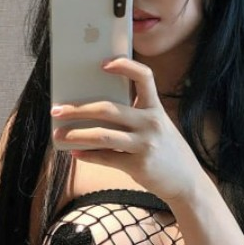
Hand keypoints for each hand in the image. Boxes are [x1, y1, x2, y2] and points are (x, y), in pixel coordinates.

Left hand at [50, 57, 205, 203]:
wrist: (187, 182)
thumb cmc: (164, 149)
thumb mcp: (156, 126)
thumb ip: (133, 116)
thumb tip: (91, 111)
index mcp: (156, 108)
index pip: (144, 77)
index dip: (125, 66)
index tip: (102, 63)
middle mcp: (152, 123)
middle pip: (108, 109)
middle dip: (78, 109)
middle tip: (56, 109)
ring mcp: (146, 144)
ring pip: (102, 135)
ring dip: (75, 134)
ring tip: (58, 135)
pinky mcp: (139, 165)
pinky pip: (106, 158)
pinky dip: (87, 155)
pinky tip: (75, 153)